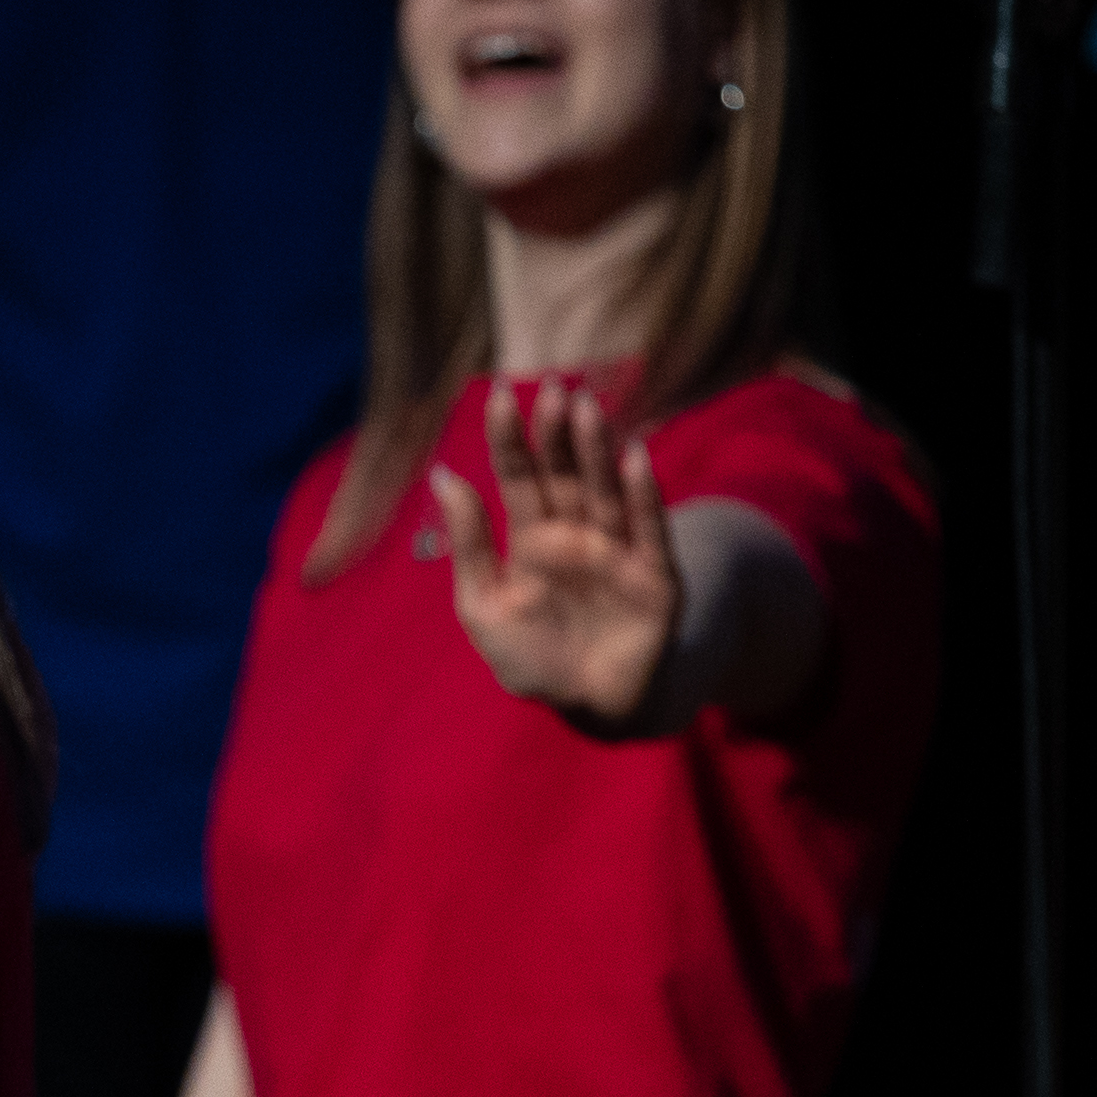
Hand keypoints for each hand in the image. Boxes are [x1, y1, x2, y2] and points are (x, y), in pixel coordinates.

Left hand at [434, 378, 681, 728]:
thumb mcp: (484, 606)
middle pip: (564, 473)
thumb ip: (468, 544)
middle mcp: (576, 533)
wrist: (590, 707)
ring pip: (604, 491)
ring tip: (586, 410)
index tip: (497, 395)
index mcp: (532, 536)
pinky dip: (643, 496)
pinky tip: (634, 458)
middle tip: (552, 389)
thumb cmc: (533, 659)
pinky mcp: (654, 575)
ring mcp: (617, 549)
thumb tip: (441, 474)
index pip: (518, 476)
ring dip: (597, 451)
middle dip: (557, 434)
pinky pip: (648, 530)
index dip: (509, 438)